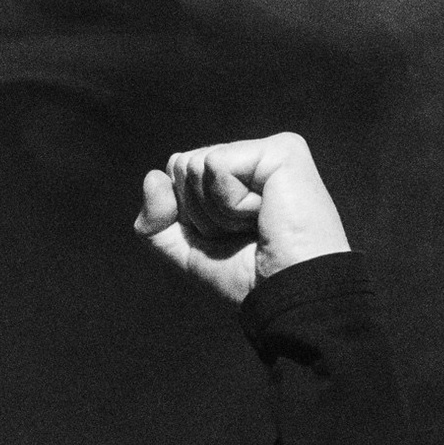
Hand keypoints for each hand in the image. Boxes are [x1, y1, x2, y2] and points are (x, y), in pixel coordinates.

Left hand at [135, 132, 349, 304]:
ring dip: (218, 211)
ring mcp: (269, 151)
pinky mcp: (282, 150)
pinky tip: (265, 213)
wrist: (290, 294)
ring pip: (194, 165)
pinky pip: (216, 165)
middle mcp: (252, 159)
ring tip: (258, 224)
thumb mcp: (188, 253)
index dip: (188, 215)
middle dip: (200, 212)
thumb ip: (156, 222)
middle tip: (245, 233)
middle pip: (181, 166)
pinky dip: (230, 201)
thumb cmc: (251, 278)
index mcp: (236, 179)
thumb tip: (153, 177)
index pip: (176, 175)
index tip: (229, 237)